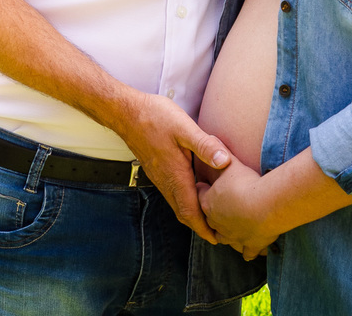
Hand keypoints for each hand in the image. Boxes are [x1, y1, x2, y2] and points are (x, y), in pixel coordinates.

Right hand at [110, 91, 230, 242]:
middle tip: (219, 234)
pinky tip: (195, 192)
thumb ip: (205, 145)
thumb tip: (225, 162)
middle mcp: (166, 181)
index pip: (190, 211)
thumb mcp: (184, 127)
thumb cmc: (154, 117)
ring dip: (192, 214)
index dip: (203, 228)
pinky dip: (185, 200)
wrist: (126, 112)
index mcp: (175, 175)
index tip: (217, 240)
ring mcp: (159, 176)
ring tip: (210, 217)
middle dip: (200, 226)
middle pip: (183, 213)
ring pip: (177, 203)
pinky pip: (172, 193)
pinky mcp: (156, 169)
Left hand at [198, 158, 279, 259]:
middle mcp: (216, 222)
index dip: (203, 190)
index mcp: (208, 203)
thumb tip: (209, 134)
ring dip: (227, 235)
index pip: (200, 195)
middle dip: (214, 214)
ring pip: (225, 238)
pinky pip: (247, 251)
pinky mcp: (250, 244)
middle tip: (220, 208)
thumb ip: (219, 150)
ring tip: (231, 229)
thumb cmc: (245, 184)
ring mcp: (232, 236)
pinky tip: (248, 252)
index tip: (206, 186)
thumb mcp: (230, 163)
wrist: (265, 207)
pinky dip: (248, 251)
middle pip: (210, 219)